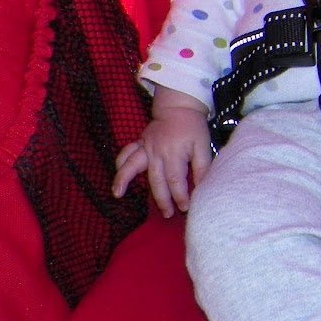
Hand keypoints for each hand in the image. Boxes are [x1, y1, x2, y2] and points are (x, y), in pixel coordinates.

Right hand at [112, 91, 213, 217]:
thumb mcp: (203, 146)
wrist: (179, 106)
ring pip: (133, 165)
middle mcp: (157, 151)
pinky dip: (120, 164)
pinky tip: (117, 176)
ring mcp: (145, 146)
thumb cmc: (193, 128)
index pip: (176, 180)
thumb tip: (202, 187)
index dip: (180, 196)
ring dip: (124, 180)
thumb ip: (202, 167)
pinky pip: (126, 153)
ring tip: (117, 194)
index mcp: (174, 153)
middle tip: (167, 214)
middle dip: (161, 199)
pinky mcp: (139, 142)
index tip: (185, 207)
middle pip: (156, 179)